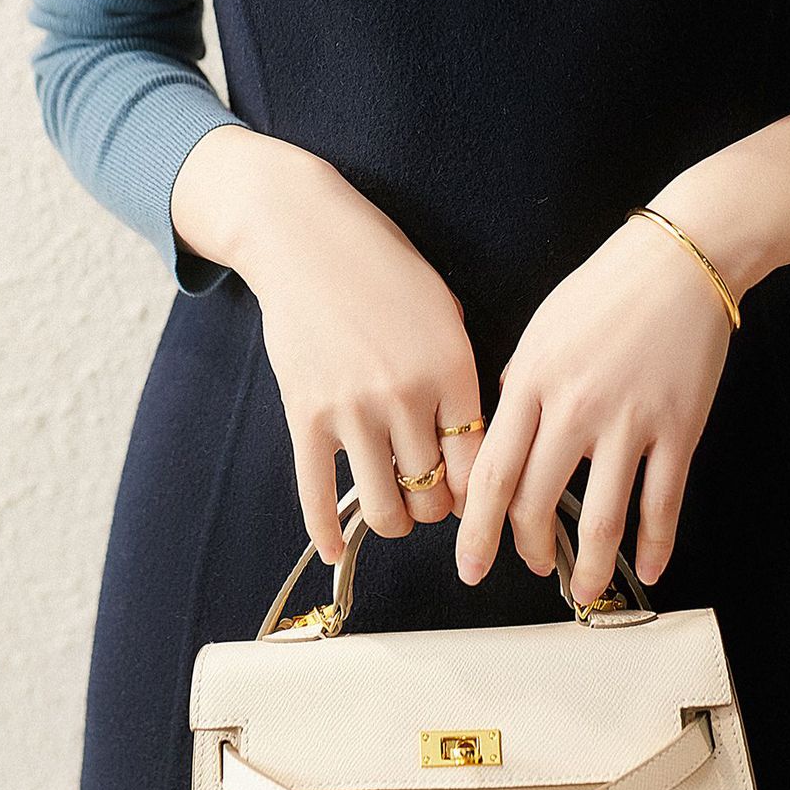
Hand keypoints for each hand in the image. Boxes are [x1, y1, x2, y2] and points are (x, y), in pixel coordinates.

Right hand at [206, 134, 483, 562]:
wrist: (306, 237)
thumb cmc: (382, 266)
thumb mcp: (444, 308)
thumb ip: (461, 370)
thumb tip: (479, 432)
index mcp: (453, 368)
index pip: (481, 464)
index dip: (482, 494)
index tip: (477, 498)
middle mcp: (408, 395)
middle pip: (435, 493)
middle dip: (438, 509)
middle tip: (434, 502)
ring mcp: (354, 409)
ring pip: (385, 506)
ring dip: (395, 522)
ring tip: (397, 513)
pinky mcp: (307, 414)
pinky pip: (317, 494)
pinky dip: (326, 532)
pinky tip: (333, 552)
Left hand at [453, 213, 736, 602]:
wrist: (680, 261)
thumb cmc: (607, 289)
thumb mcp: (541, 330)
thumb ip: (519, 387)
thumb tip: (503, 438)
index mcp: (533, 382)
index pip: (492, 474)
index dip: (477, 530)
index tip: (469, 564)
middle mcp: (576, 407)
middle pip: (537, 503)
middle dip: (527, 549)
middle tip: (528, 564)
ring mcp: (630, 421)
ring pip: (601, 521)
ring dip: (589, 569)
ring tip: (583, 590)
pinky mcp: (679, 428)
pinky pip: (663, 502)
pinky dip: (656, 545)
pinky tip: (649, 568)